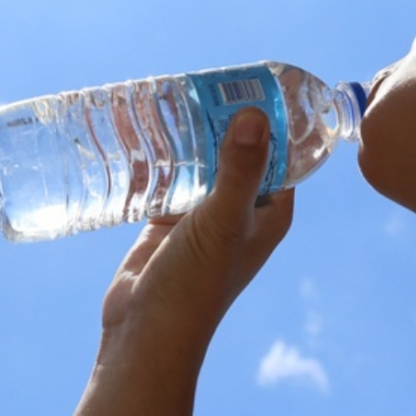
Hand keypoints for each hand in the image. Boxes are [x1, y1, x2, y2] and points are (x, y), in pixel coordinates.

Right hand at [56, 107, 293, 415]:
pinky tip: (133, 128)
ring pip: (198, 160)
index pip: (283, 150)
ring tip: (163, 94)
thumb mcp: (221, 221)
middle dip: (218, 116)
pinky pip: (165, 177)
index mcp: (271, 211)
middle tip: (196, 79)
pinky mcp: (167, 222)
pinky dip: (154, 156)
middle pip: (236, 149)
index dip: (272, 115)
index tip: (250, 77)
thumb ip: (239, 170)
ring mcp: (204, 216)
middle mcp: (242, 210)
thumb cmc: (195, 286)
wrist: (144, 338)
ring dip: (184, 132)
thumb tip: (256, 116)